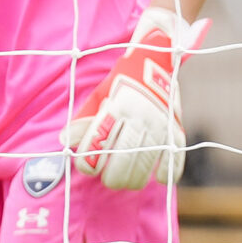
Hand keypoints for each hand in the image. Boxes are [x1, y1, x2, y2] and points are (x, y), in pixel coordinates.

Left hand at [63, 7, 209, 189]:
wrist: (156, 59)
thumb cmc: (120, 82)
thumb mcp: (99, 96)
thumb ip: (84, 119)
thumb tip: (65, 141)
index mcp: (116, 106)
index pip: (99, 142)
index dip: (90, 161)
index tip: (87, 168)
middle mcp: (139, 115)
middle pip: (124, 157)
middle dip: (113, 176)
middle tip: (108, 181)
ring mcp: (160, 122)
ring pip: (146, 160)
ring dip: (135, 178)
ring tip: (127, 183)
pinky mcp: (176, 126)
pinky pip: (175, 155)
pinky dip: (168, 171)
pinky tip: (158, 179)